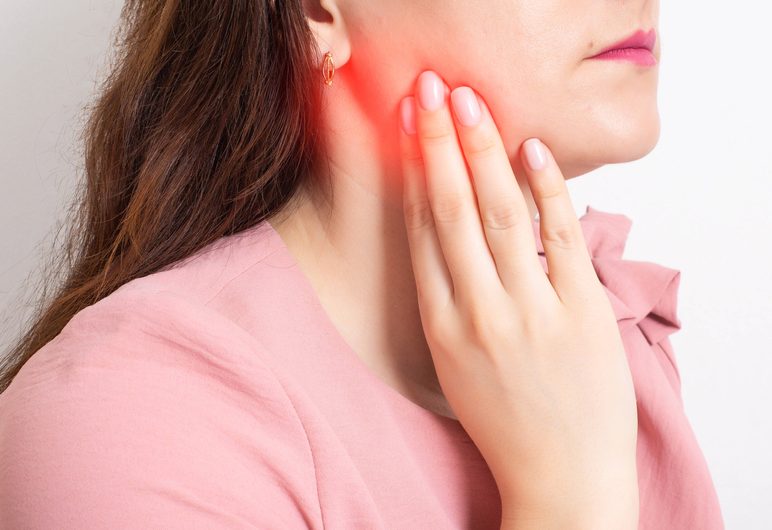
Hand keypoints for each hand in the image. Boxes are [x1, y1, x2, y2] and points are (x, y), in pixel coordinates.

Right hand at [398, 70, 638, 524]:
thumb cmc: (504, 420)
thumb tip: (444, 234)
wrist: (560, 478)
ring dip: (482, 153)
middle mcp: (477, 314)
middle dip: (435, 145)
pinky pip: (561, 237)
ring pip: (499, 215)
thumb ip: (448, 299)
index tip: (404, 127)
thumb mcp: (455, 363)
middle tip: (427, 90)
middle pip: (450, 212)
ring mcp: (530, 313)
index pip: (419, 233)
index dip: (410, 173)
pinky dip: (548, 189)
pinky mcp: (580, 313)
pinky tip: (531, 150)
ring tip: (469, 103)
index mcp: (440, 327)